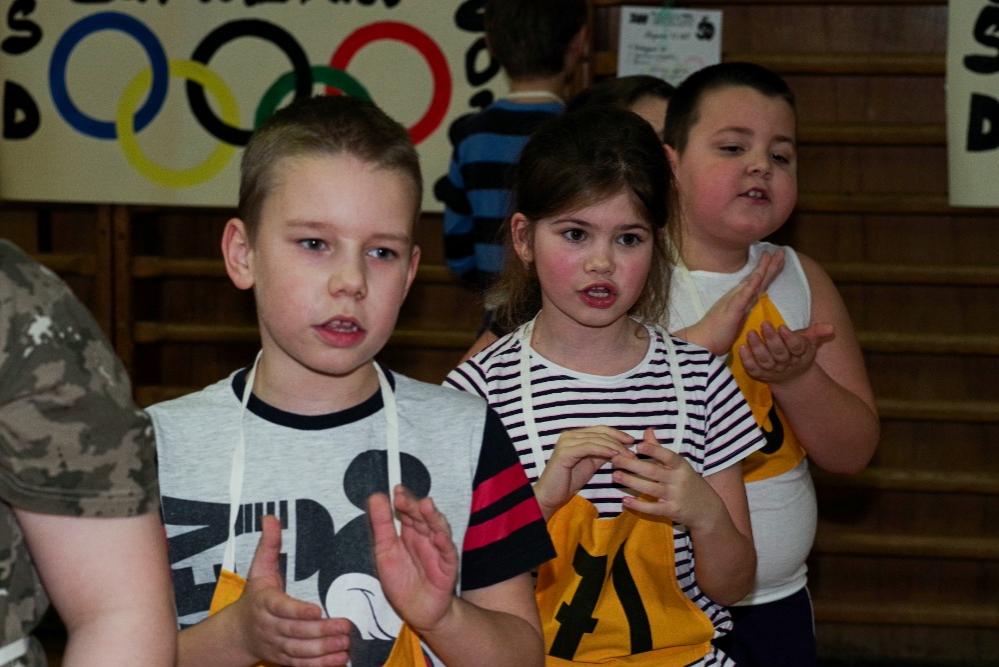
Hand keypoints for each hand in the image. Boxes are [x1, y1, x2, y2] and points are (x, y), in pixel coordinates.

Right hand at [233, 515, 352, 665]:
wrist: (238, 633)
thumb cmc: (255, 596)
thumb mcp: (259, 569)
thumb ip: (269, 544)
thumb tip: (271, 516)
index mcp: (265, 603)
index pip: (282, 608)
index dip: (298, 611)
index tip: (318, 610)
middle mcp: (270, 626)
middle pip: (296, 631)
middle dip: (321, 631)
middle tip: (346, 626)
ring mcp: (277, 645)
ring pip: (300, 650)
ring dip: (324, 650)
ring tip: (346, 643)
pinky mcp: (284, 659)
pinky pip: (302, 665)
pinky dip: (321, 665)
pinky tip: (340, 660)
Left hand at [369, 487, 458, 633]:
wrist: (417, 611)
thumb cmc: (401, 581)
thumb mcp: (385, 551)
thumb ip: (382, 524)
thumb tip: (376, 496)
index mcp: (410, 532)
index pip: (408, 511)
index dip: (403, 500)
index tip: (395, 490)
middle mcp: (426, 537)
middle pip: (423, 517)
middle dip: (414, 506)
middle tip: (402, 497)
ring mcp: (438, 550)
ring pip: (438, 529)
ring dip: (433, 517)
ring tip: (425, 506)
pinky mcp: (448, 567)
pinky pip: (447, 553)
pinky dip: (444, 543)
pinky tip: (438, 536)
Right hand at [533, 426, 635, 518]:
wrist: (551, 495)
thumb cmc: (569, 481)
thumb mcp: (590, 464)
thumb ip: (602, 453)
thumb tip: (620, 447)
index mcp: (574, 436)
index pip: (600, 429)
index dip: (617, 433)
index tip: (632, 441)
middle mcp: (569, 435)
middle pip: (600, 432)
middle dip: (619, 440)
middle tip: (633, 449)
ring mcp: (566, 442)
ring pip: (596, 439)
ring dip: (614, 446)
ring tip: (628, 455)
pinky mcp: (565, 451)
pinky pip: (589, 447)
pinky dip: (603, 450)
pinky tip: (614, 455)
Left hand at [613, 428, 723, 529]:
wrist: (707, 509)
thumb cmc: (688, 482)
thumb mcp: (678, 465)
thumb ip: (660, 449)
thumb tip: (647, 430)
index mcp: (680, 465)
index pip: (667, 455)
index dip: (654, 450)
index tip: (638, 445)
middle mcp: (679, 479)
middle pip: (653, 471)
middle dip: (632, 465)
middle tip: (614, 459)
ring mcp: (676, 496)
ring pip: (650, 489)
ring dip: (631, 482)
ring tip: (615, 476)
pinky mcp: (672, 511)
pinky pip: (653, 508)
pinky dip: (639, 505)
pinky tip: (625, 501)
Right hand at [677, 249, 784, 355]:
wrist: (702, 341)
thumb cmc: (716, 333)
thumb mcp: (734, 319)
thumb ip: (742, 310)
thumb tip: (750, 304)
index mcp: (740, 299)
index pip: (757, 283)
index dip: (768, 271)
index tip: (778, 259)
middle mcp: (738, 297)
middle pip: (758, 279)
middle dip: (770, 265)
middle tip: (782, 251)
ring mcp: (735, 301)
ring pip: (752, 283)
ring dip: (762, 269)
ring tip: (771, 256)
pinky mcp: (732, 310)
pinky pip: (744, 296)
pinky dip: (751, 285)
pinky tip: (758, 275)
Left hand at [738, 321, 834, 384]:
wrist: (791, 376)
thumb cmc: (797, 351)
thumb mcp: (808, 341)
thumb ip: (817, 332)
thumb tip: (831, 328)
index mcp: (799, 354)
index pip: (796, 347)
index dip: (790, 338)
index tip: (782, 327)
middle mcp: (786, 364)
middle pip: (779, 353)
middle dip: (772, 339)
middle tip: (764, 324)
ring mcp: (772, 370)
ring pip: (765, 361)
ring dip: (757, 348)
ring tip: (750, 333)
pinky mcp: (759, 374)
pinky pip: (752, 368)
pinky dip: (746, 360)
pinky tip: (741, 348)